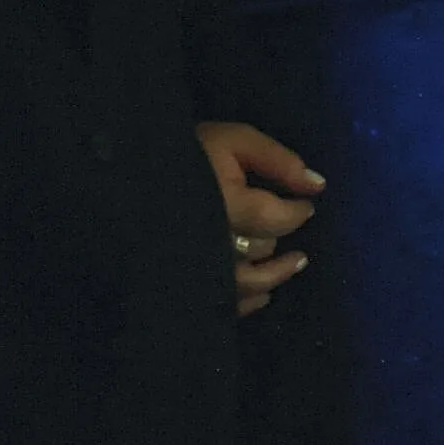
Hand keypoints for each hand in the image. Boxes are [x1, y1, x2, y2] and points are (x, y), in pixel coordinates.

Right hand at [195, 120, 325, 317]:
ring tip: (294, 265)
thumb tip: (318, 186)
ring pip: (245, 283)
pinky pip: (221, 303)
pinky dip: (246, 301)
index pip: (277, 219)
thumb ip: (279, 161)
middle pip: (260, 250)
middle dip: (278, 239)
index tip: (307, 207)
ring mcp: (197, 268)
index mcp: (229, 206)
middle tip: (293, 234)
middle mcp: (215, 243)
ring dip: (273, 276)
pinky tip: (262, 294)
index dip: (297, 212)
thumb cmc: (187, 153)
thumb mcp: (235, 140)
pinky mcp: (183, 283)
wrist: (125, 174)